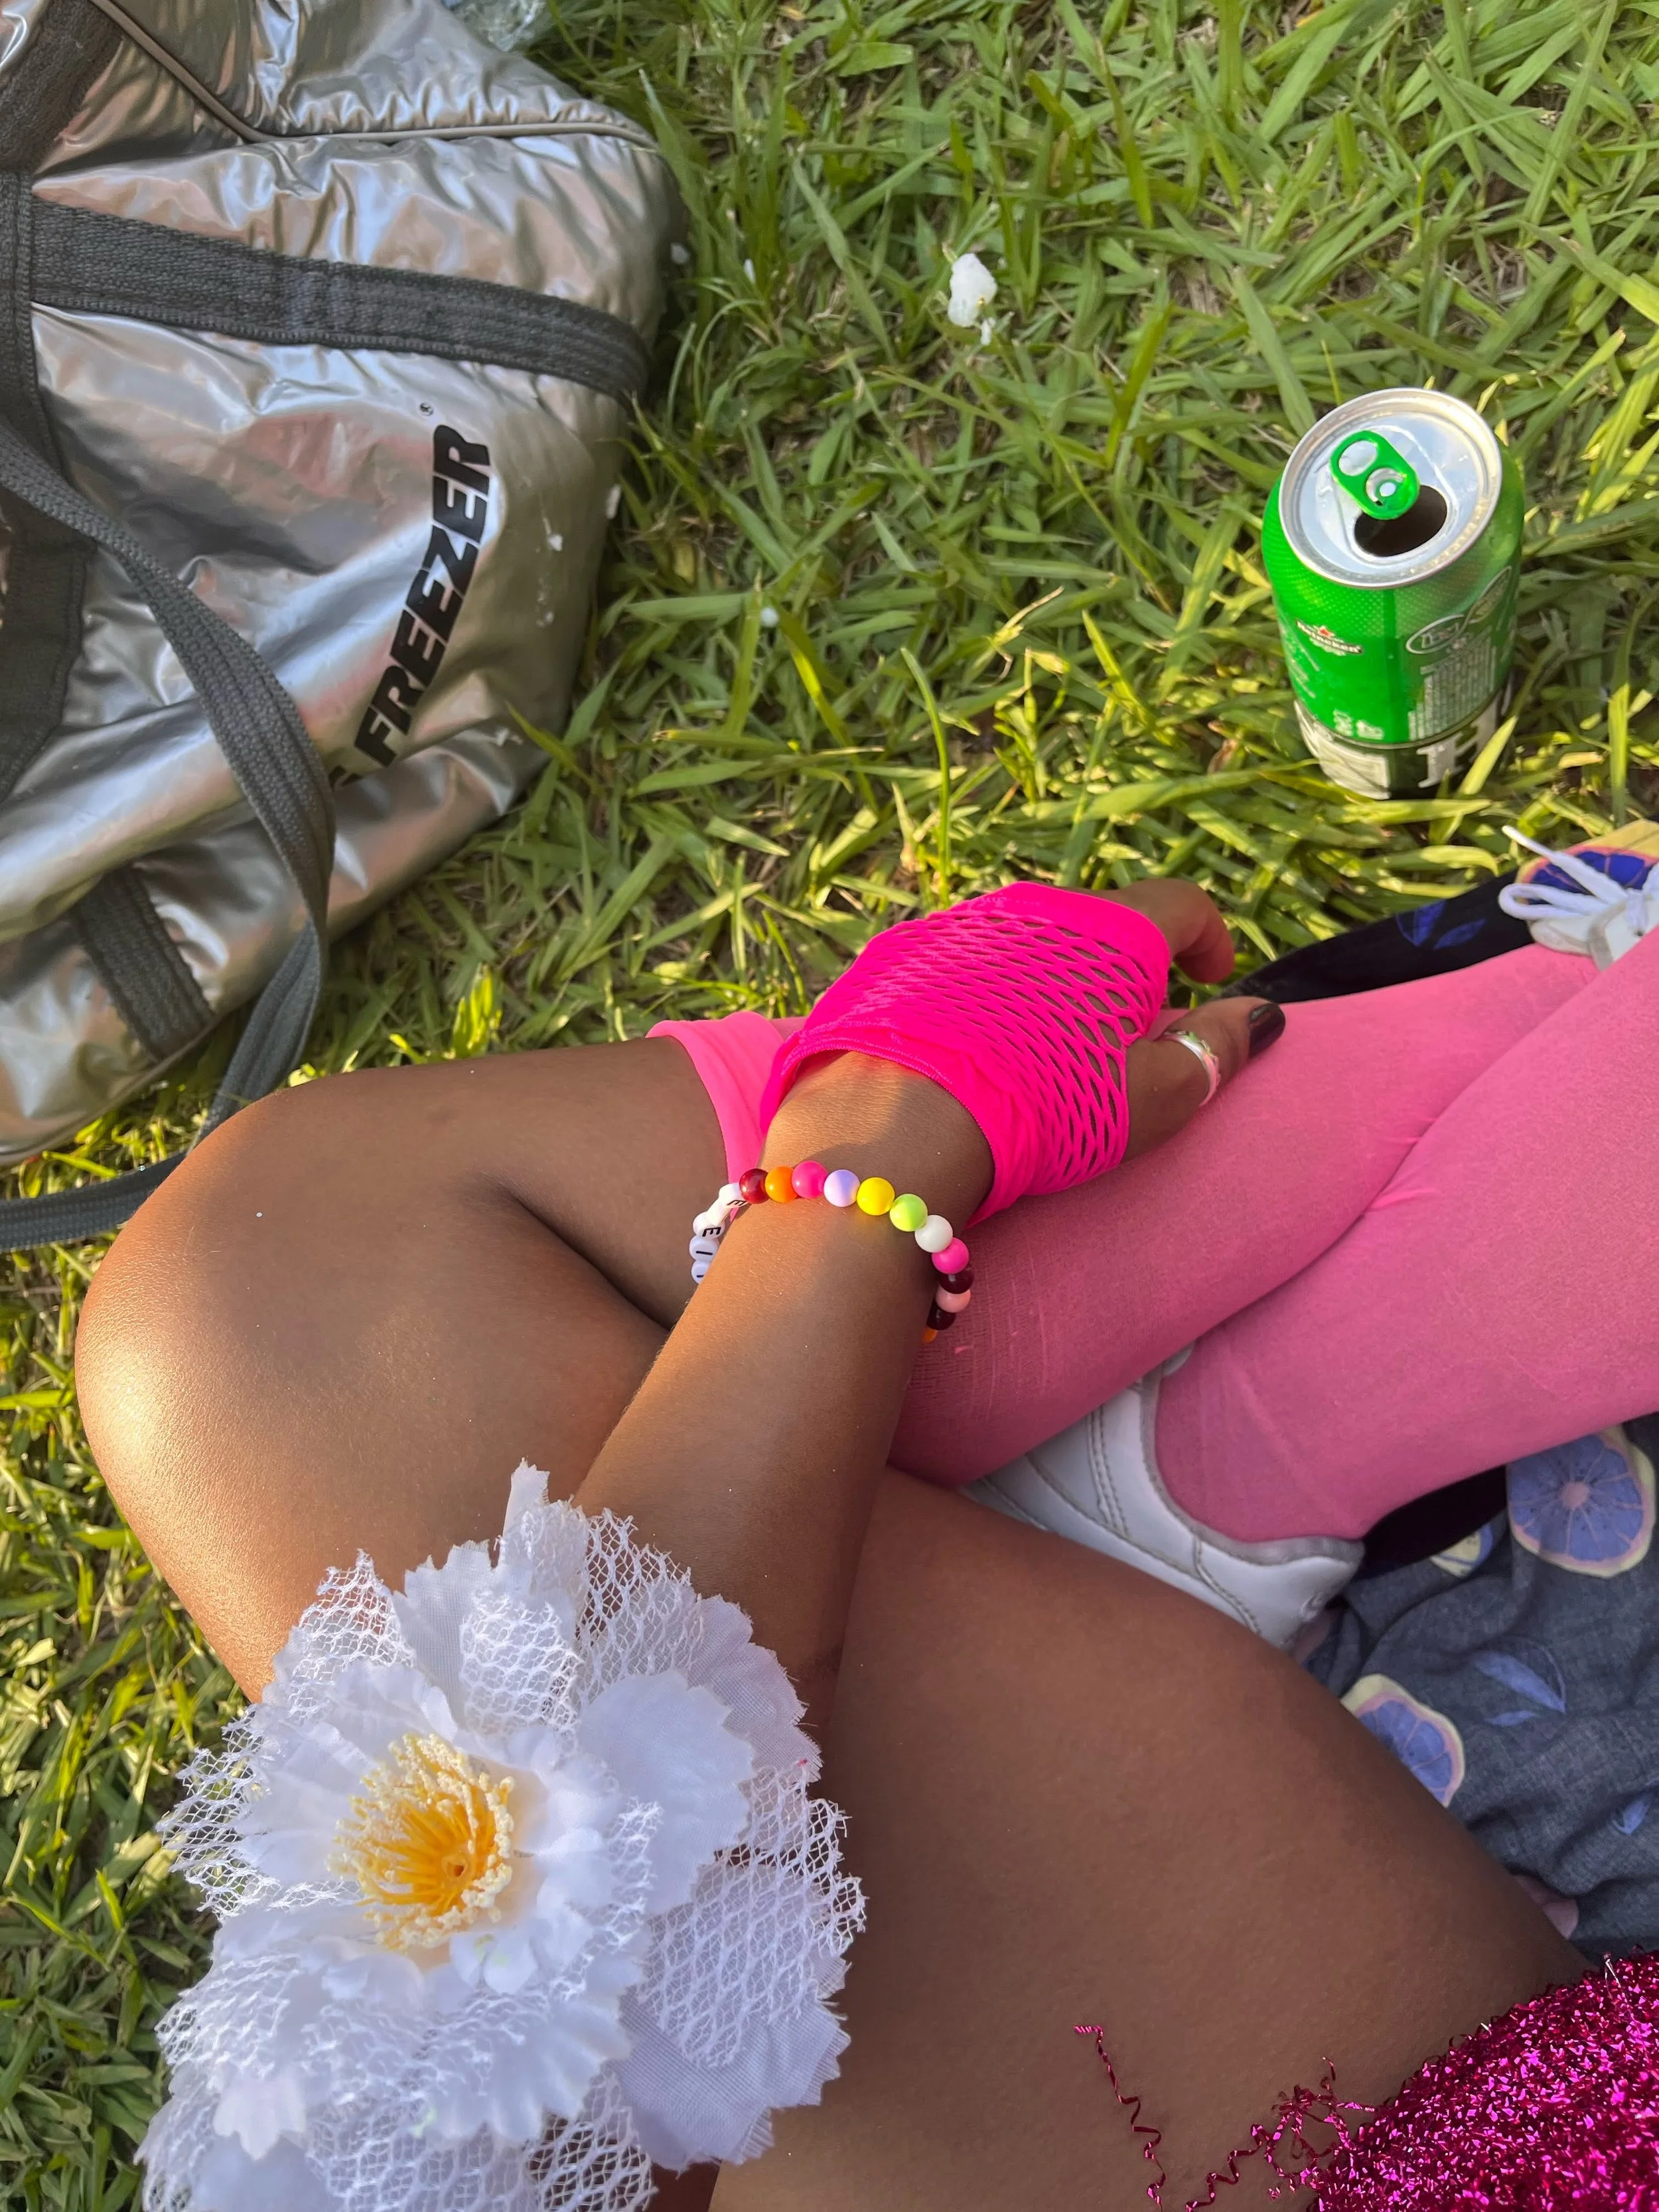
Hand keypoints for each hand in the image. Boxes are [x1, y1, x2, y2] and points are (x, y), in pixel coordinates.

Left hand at [759, 877, 1284, 1219]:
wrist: (895, 1121)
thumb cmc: (1047, 1109)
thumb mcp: (1153, 1097)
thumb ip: (1214, 1050)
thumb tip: (1259, 1015)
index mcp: (1112, 929)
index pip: (1182, 907)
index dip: (1208, 941)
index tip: (1212, 977)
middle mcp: (1036, 909)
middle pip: (1102, 929)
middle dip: (1126, 975)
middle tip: (1129, 1037)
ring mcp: (961, 927)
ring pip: (1030, 945)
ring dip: (1052, 984)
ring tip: (1049, 1050)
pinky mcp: (901, 958)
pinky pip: (965, 968)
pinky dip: (987, 999)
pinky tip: (977, 1052)